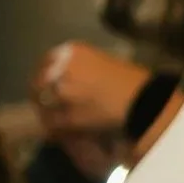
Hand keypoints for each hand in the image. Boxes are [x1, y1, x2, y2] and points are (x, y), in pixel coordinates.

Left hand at [32, 41, 150, 141]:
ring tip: (52, 120)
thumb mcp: (101, 63)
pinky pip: (53, 123)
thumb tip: (64, 81)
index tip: (44, 85)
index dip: (42, 75)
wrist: (145, 100)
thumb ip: (78, 68)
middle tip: (44, 106)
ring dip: (46, 113)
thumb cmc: (131, 81)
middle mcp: (63, 68)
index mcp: (72, 51)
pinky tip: (59, 131)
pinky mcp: (68, 115)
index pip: (45, 62)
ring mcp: (64, 92)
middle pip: (38, 83)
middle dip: (39, 95)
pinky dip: (53, 128)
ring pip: (43, 104)